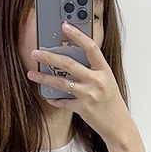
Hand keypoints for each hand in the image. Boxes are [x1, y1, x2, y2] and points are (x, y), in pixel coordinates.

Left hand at [28, 21, 130, 144]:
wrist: (118, 125)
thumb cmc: (111, 102)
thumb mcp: (106, 81)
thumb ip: (92, 70)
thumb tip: (71, 58)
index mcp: (104, 70)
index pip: (91, 47)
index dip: (77, 35)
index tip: (65, 26)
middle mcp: (97, 80)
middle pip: (69, 64)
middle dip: (49, 57)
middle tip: (35, 53)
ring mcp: (89, 94)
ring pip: (61, 82)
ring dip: (44, 78)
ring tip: (31, 74)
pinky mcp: (82, 108)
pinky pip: (62, 101)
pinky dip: (53, 98)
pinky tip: (47, 95)